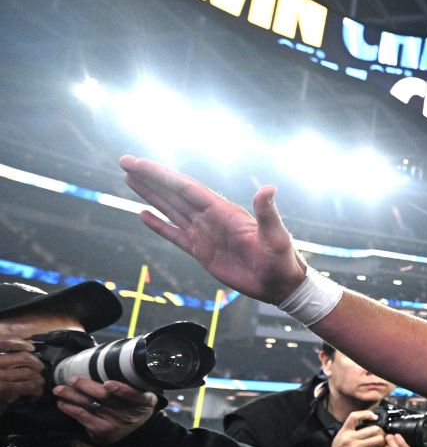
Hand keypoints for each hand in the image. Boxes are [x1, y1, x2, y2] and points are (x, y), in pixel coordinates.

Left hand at [0, 340, 43, 413]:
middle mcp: (0, 370)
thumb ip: (4, 398)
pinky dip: (22, 343)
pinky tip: (31, 347)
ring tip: (39, 367)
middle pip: (29, 372)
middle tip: (40, 383)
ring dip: (35, 362)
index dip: (36, 392)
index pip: (27, 387)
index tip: (38, 396)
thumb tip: (17, 397)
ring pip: (25, 357)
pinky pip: (10, 343)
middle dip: (38, 379)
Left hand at [53, 378, 157, 445]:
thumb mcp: (144, 394)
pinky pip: (83, 418)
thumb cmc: (135, 405)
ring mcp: (115, 423)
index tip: (108, 384)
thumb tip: (110, 360)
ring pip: (91, 406)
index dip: (122, 390)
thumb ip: (133, 382)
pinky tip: (62, 403)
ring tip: (59, 390)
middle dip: (88, 387)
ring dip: (72, 397)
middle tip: (73, 379)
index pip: (134, 396)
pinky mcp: (102, 430)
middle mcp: (129, 414)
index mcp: (143, 401)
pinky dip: (71, 409)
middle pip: (106, 399)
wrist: (136, 431)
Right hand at [120, 156, 306, 303]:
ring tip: (130, 179)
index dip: (161, 175)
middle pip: (173, 193)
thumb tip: (268, 189)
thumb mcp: (275, 236)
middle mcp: (210, 218)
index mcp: (223, 211)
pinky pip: (175, 234)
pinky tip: (143, 213)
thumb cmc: (281, 259)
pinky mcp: (201, 252)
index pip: (185, 188)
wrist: (279, 284)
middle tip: (125, 162)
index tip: (138, 163)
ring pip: (171, 209)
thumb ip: (267, 213)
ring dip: (150, 194)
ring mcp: (204, 234)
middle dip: (149, 178)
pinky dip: (158, 224)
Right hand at [316, 411, 384, 446]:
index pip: (355, 416)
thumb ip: (349, 431)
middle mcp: (350, 438)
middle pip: (374, 429)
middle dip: (381, 433)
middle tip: (381, 437)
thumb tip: (364, 423)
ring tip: (381, 446)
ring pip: (379, 440)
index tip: (374, 417)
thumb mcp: (339, 438)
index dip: (367, 414)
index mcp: (344, 432)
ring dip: (383, 443)